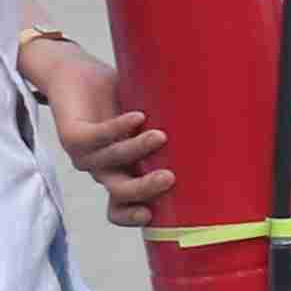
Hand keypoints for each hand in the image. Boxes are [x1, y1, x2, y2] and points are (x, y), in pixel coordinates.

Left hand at [19, 37, 173, 226]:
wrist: (71, 73)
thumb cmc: (115, 97)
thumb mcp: (148, 119)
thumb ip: (171, 130)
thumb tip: (218, 131)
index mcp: (120, 172)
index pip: (120, 208)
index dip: (132, 217)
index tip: (154, 215)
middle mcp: (102, 169)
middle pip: (120, 193)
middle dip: (144, 189)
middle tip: (170, 178)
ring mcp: (85, 155)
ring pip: (110, 164)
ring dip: (137, 151)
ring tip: (160, 135)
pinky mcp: (72, 136)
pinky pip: (96, 139)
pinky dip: (118, 129)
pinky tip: (137, 117)